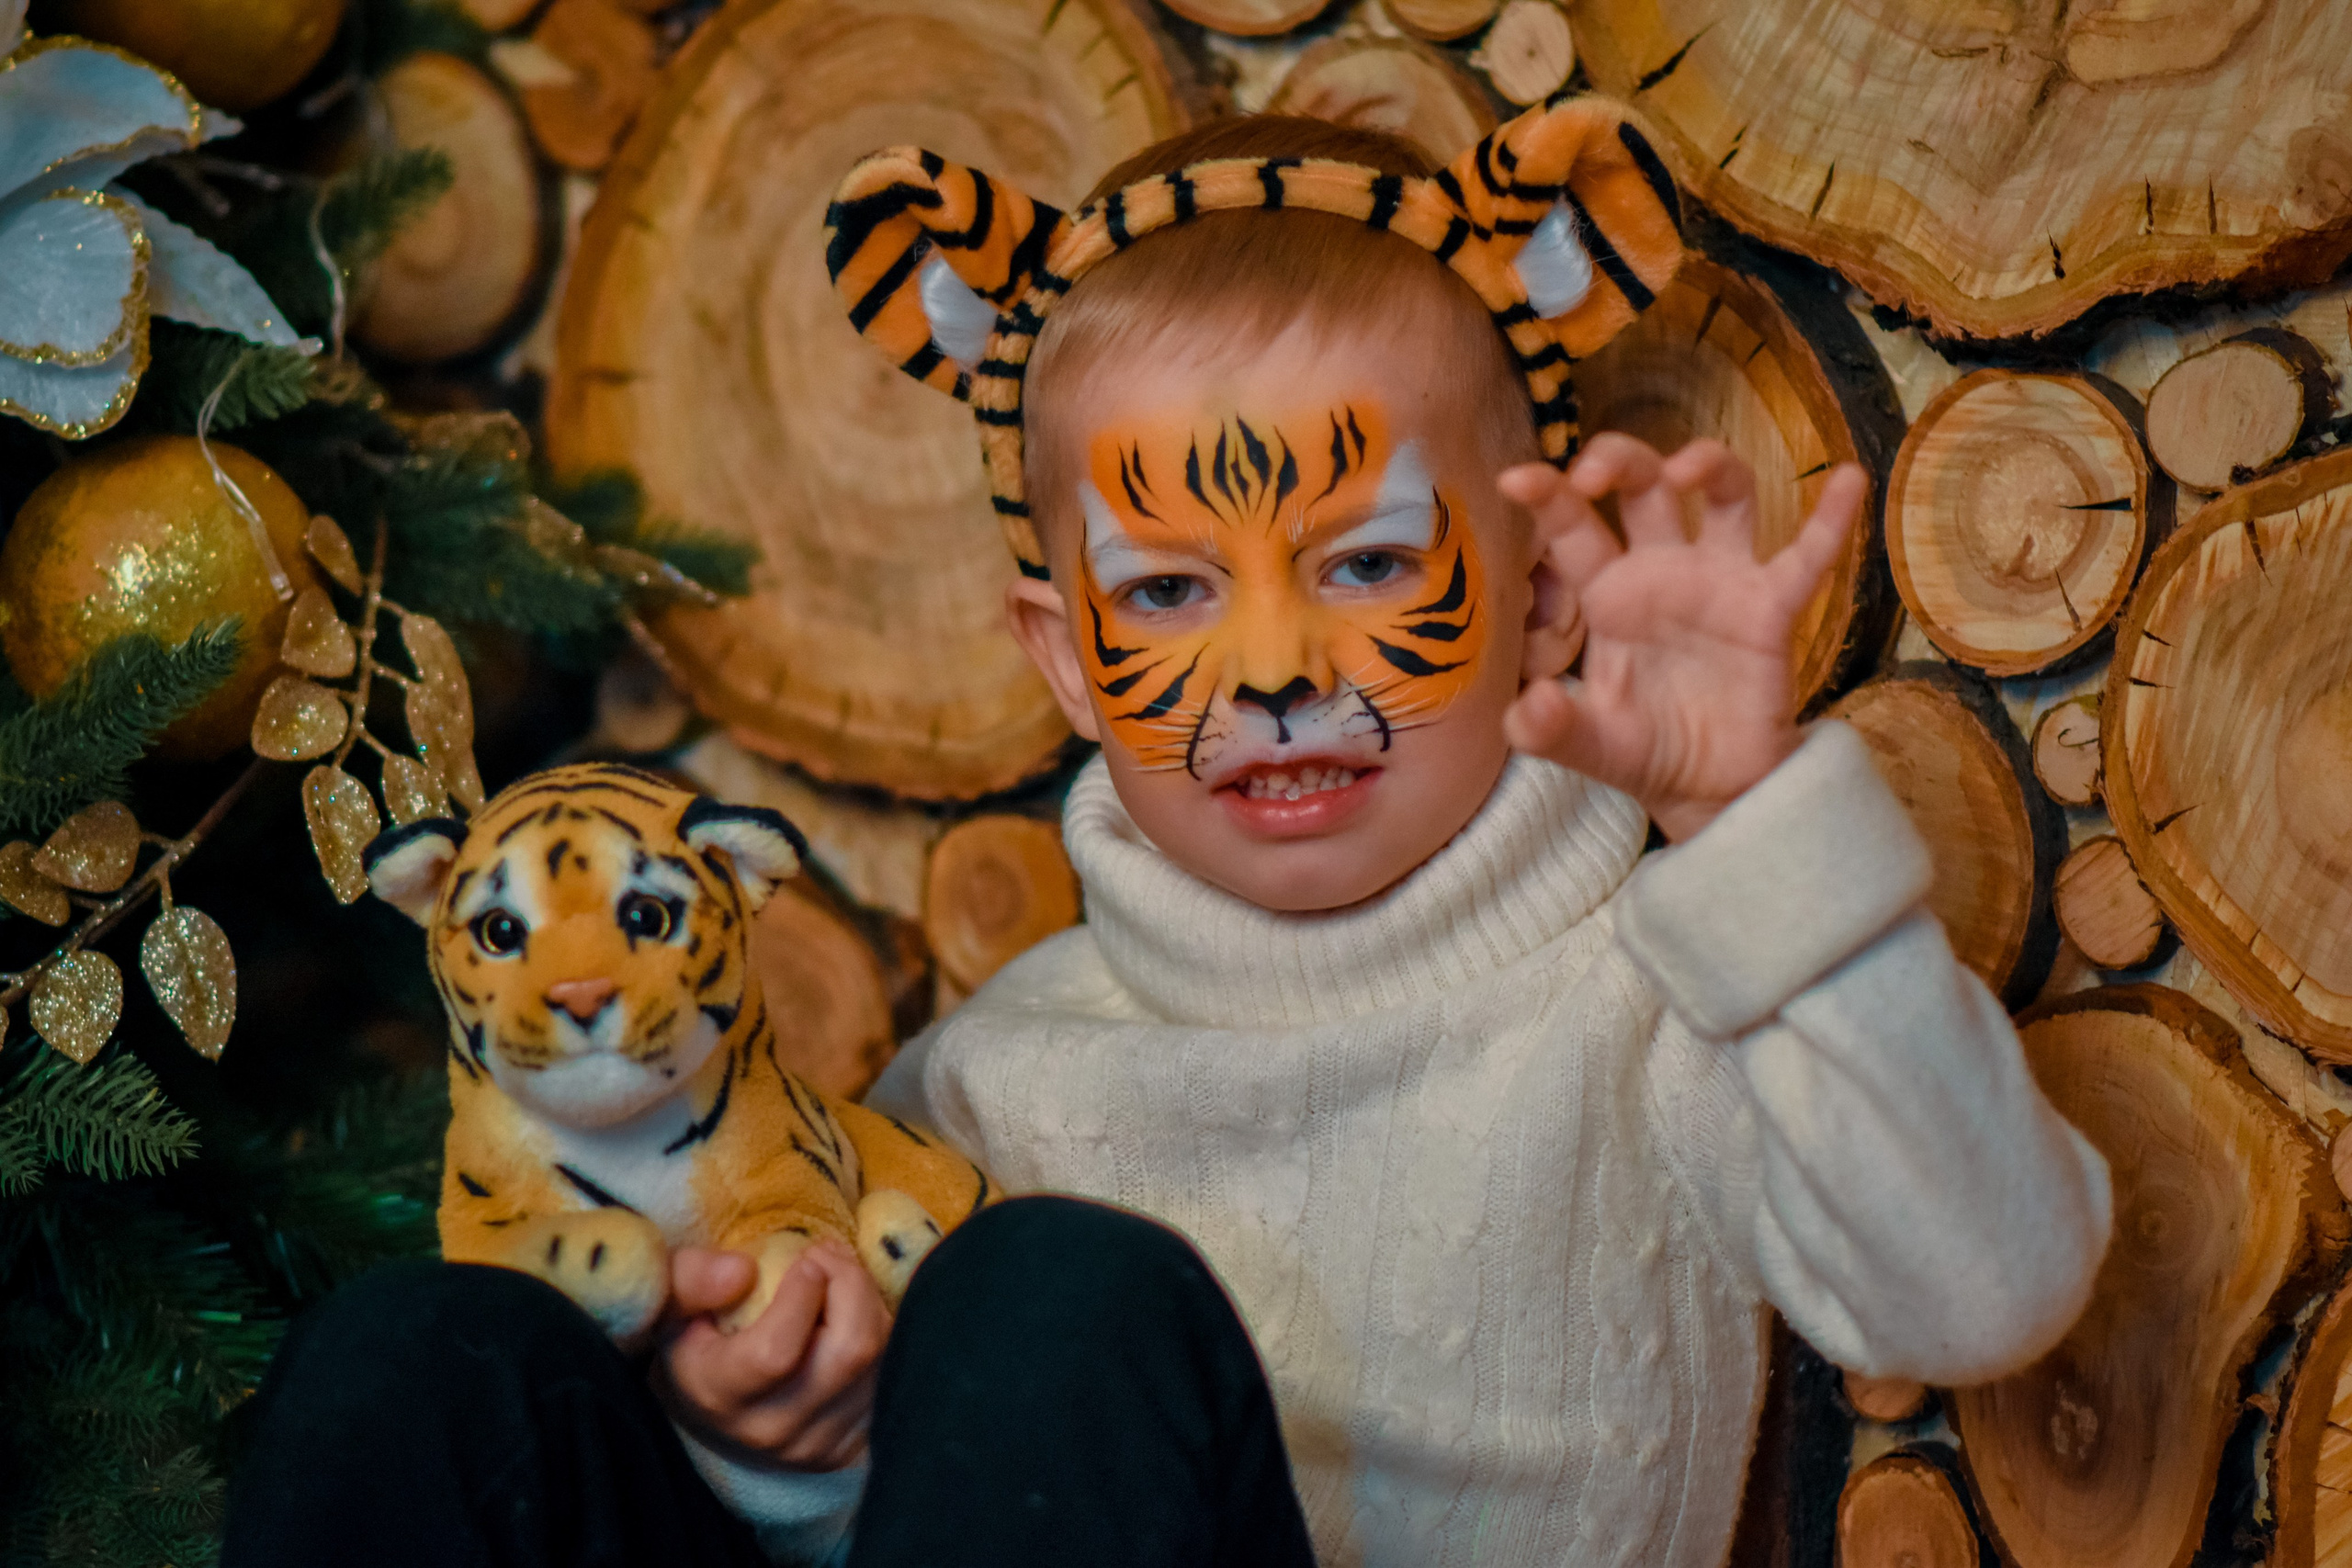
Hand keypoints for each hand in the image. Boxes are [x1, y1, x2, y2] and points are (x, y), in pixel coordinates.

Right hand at [655, 1239, 888, 1470]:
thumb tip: (741, 1270)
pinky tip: (852, 1314)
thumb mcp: (668, 1301)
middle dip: (851, 1284)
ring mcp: (818, 1443)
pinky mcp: (853, 1443)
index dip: (802, 1295)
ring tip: (840, 1277)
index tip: (805, 1259)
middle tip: (829, 1255)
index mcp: (716, 1394)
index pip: (775, 1354)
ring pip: (879, 1359)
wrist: (714, 1403)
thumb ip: (689, 1278)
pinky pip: (891, 1374)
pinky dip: (882, 1331)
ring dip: (870, 1302)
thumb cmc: (695, 1334)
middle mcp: (771, 1429)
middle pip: (849, 1351)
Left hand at [1498, 434, 1866, 842]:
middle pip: (1644, 486)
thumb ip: (1549, 730)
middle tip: (1597, 472)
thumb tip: (1527, 711)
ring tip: (1688, 470)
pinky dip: (1830, 520)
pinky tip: (1850, 480)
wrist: (1710, 789)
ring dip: (1709, 464)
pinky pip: (1806, 559)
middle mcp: (1662, 570)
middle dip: (1622, 459)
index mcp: (1608, 592)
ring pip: (1724, 495)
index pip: (1574, 527)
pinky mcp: (1772, 608)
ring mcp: (1721, 581)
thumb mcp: (1589, 744)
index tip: (1517, 479)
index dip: (1548, 495)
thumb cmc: (1644, 751)